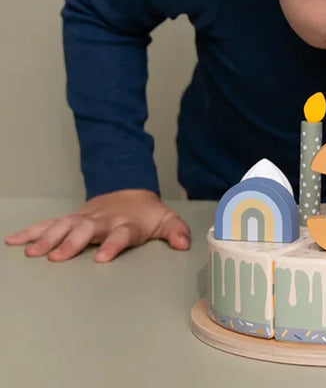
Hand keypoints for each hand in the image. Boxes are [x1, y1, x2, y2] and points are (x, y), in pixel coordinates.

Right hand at [4, 189, 190, 262]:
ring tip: (32, 253)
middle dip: (72, 242)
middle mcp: (104, 220)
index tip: (102, 258)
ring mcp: (85, 218)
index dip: (113, 245)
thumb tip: (184, 244)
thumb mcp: (166, 220)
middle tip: (57, 257)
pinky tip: (14, 240)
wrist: (129, 190)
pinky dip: (32, 231)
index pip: (121, 234)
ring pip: (65, 226)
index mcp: (127, 224)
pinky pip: (50, 223)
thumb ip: (176, 231)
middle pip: (87, 230)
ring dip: (48, 238)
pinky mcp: (72, 218)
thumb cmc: (146, 213)